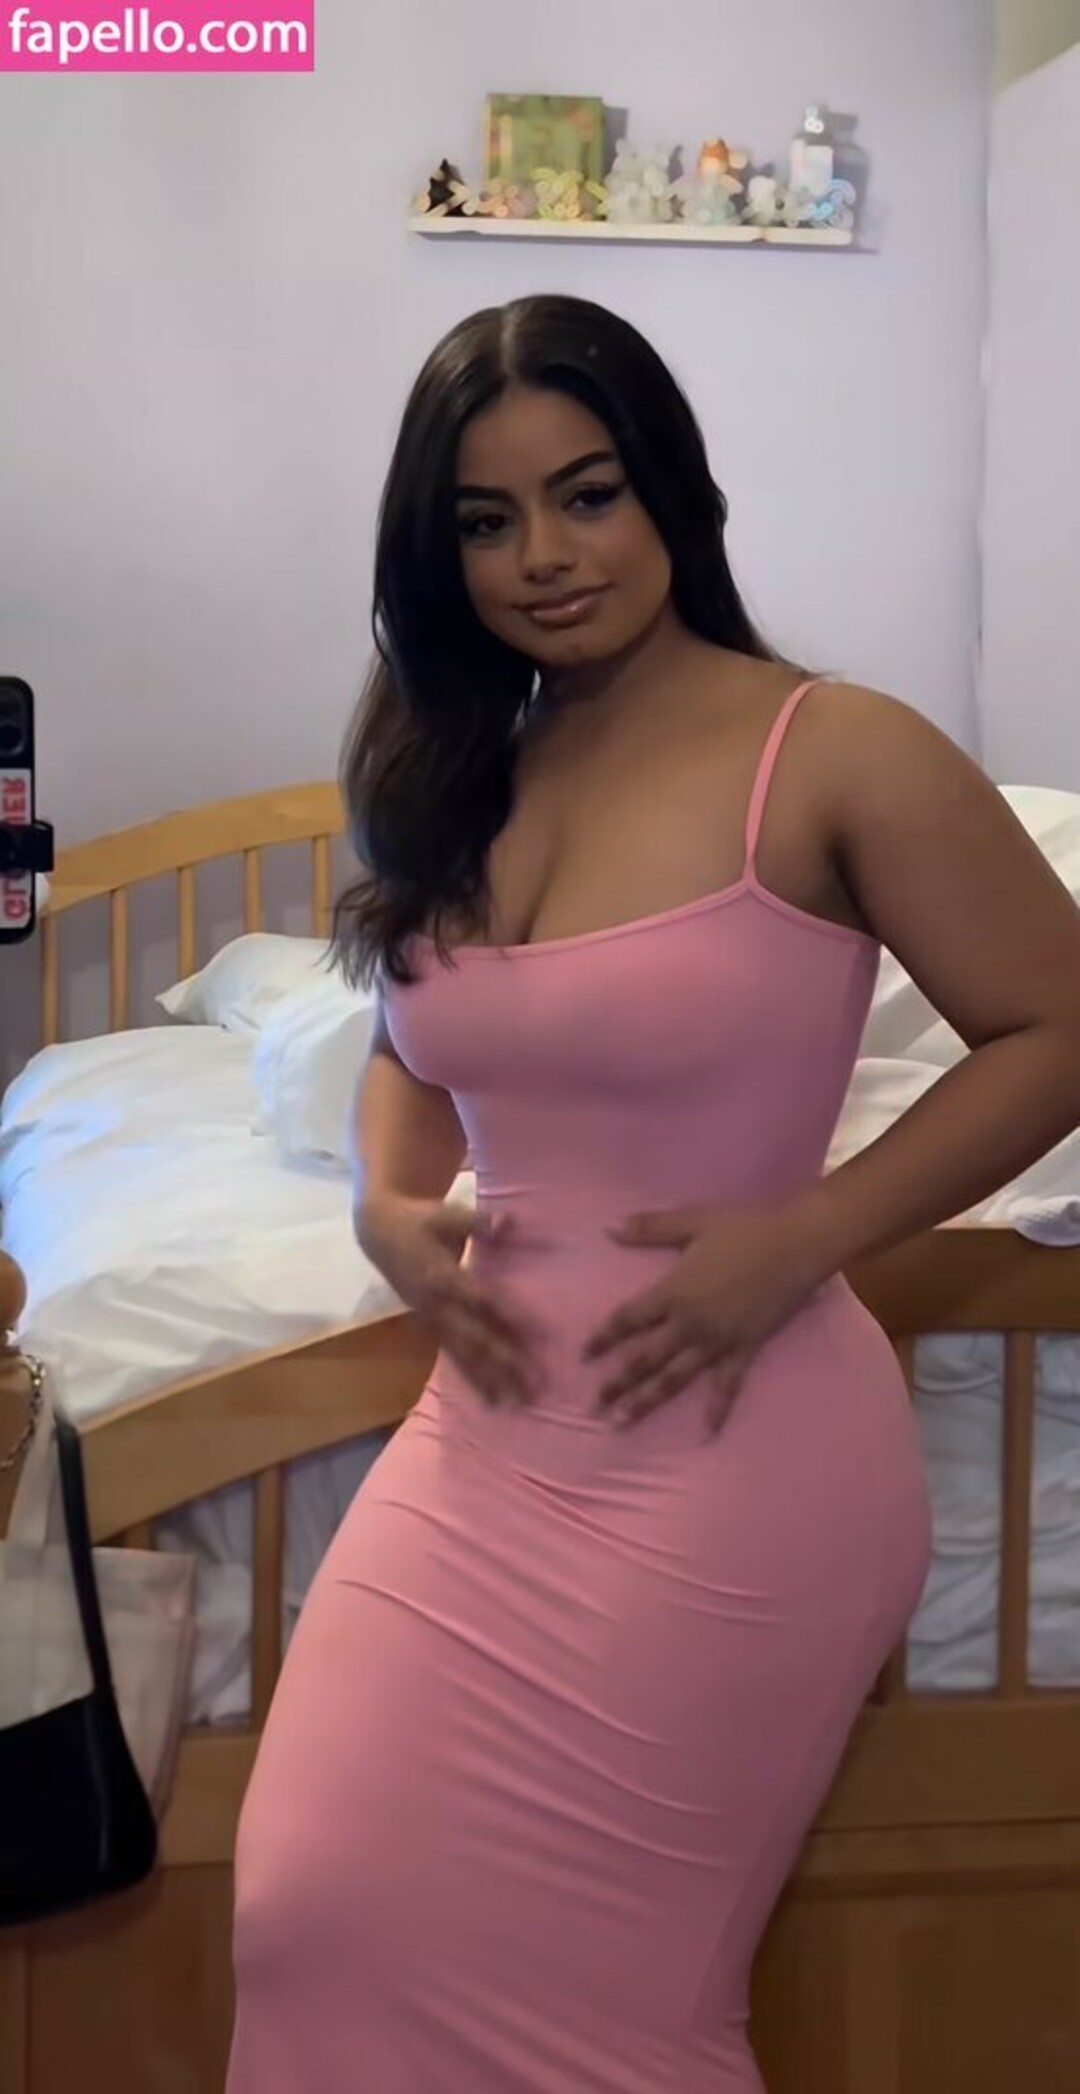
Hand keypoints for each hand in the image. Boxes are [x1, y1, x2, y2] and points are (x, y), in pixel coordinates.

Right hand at [355, 1192, 535, 1406]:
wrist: (378, 1233)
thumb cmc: (419, 1220)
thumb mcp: (447, 1213)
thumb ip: (479, 1221)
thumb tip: (510, 1220)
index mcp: (442, 1276)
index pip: (482, 1300)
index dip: (510, 1316)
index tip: (538, 1335)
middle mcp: (436, 1305)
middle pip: (476, 1338)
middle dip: (505, 1363)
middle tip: (533, 1385)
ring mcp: (431, 1319)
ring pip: (464, 1355)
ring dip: (490, 1380)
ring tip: (514, 1403)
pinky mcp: (430, 1327)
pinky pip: (453, 1356)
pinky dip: (472, 1378)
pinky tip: (490, 1398)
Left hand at [584, 1201, 825, 1432]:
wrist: (796, 1245)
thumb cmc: (743, 1230)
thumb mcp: (692, 1221)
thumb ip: (649, 1227)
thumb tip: (609, 1228)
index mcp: (673, 1292)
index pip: (628, 1320)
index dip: (604, 1337)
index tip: (584, 1356)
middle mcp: (689, 1323)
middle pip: (644, 1358)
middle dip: (617, 1382)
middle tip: (594, 1405)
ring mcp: (717, 1341)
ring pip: (675, 1378)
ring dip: (647, 1401)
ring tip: (623, 1422)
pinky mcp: (744, 1351)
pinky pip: (728, 1385)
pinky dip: (718, 1409)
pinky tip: (707, 1432)